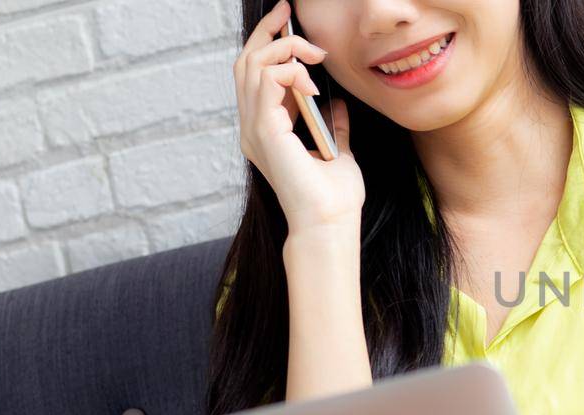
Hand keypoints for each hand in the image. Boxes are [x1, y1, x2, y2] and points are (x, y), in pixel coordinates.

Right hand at [234, 0, 363, 235]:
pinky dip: (290, 72)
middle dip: (268, 32)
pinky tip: (312, 83)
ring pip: (252, 66)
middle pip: (245, 62)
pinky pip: (266, 82)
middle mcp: (253, 127)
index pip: (254, 75)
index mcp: (265, 130)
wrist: (330, 224)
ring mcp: (254, 129)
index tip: (288, 20)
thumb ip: (333, 128)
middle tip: (289, 14)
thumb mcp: (336, 152)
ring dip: (285, 50)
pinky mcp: (264, 132)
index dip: (267, 42)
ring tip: (315, 57)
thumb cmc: (334, 198)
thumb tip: (338, 106)